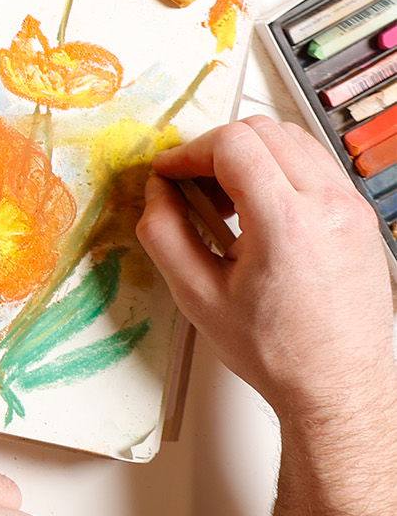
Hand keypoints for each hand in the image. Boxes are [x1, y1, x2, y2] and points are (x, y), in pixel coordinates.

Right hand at [140, 116, 396, 415]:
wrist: (339, 385)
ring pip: (292, 140)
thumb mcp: (196, 295)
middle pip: (263, 131)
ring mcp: (351, 209)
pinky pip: (315, 165)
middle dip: (216, 148)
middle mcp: (329, 206)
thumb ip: (164, 232)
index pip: (233, 143)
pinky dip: (279, 171)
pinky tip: (258, 210)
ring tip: (225, 199)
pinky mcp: (360, 217)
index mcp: (287, 223)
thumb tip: (156, 191)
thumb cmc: (277, 352)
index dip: (188, 151)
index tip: (169, 173)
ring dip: (250, 156)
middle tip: (191, 184)